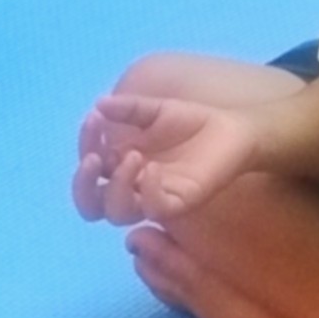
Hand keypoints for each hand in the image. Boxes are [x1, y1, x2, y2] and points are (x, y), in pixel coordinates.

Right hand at [71, 88, 264, 225]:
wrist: (234, 129)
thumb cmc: (193, 123)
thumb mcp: (156, 109)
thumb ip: (128, 109)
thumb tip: (99, 105)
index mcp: (121, 164)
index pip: (90, 167)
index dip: (85, 145)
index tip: (94, 119)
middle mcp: (132, 185)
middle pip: (91, 204)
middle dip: (84, 184)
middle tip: (96, 158)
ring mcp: (154, 196)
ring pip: (118, 213)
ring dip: (117, 186)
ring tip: (134, 156)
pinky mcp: (180, 202)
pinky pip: (156, 209)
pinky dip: (149, 191)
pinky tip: (153, 168)